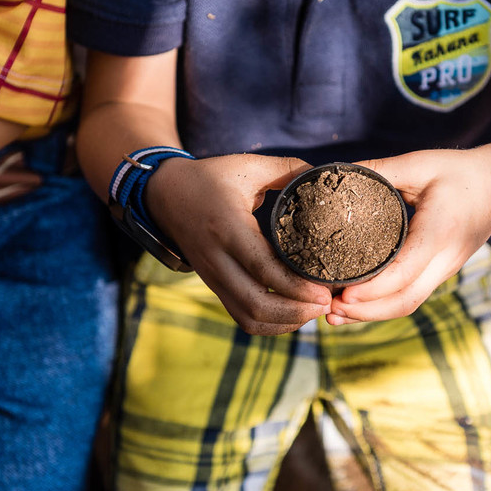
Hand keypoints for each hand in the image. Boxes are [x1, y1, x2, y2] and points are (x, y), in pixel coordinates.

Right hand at [145, 153, 331, 335]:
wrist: (165, 195)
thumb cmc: (210, 178)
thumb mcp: (247, 167)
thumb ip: (287, 169)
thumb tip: (322, 175)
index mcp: (228, 228)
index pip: (263, 269)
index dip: (296, 287)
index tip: (324, 293)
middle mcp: (217, 259)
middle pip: (256, 304)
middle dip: (296, 312)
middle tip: (326, 304)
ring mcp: (213, 277)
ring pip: (248, 318)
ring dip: (284, 322)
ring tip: (313, 311)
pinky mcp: (214, 286)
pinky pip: (241, 317)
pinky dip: (269, 324)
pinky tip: (292, 314)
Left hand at [328, 150, 490, 324]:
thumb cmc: (460, 172)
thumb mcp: (420, 163)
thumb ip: (379, 170)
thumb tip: (335, 174)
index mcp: (440, 230)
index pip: (405, 271)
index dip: (373, 289)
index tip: (343, 294)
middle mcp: (446, 258)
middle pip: (405, 300)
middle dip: (366, 311)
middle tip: (329, 309)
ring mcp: (446, 269)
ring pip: (408, 304)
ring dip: (372, 314)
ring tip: (335, 313)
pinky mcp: (441, 273)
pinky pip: (412, 297)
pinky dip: (383, 306)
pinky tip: (357, 305)